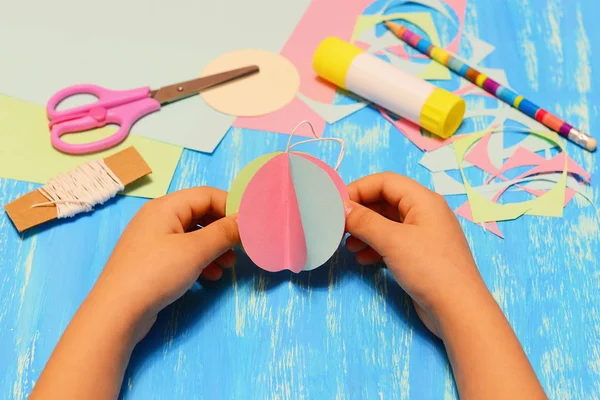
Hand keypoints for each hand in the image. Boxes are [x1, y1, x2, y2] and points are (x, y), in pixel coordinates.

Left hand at [93, 187, 239, 334]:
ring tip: (228, 266)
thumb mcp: (196, 251)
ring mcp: (153, 240)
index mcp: (166, 206)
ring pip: (193, 236)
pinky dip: (200, 261)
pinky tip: (210, 277)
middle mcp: (158, 218)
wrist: (117, 313)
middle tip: (242, 247)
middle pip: (201, 214)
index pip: (207, 195)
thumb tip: (245, 219)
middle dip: (223, 230)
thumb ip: (224, 232)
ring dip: (214, 248)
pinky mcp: (152, 261)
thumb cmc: (156, 273)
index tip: (252, 224)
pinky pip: (183, 252)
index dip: (231, 207)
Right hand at [344, 172, 486, 337]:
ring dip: (365, 232)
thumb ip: (364, 221)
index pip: (385, 182)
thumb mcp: (392, 241)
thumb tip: (343, 208)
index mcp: (423, 200)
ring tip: (349, 246)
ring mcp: (423, 235)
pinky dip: (375, 246)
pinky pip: (392, 242)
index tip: (336, 204)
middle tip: (340, 227)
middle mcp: (425, 213)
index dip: (359, 189)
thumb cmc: (429, 269)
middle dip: (361, 213)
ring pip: (387, 223)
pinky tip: (363, 259)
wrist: (458, 310)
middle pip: (385, 201)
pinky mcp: (420, 255)